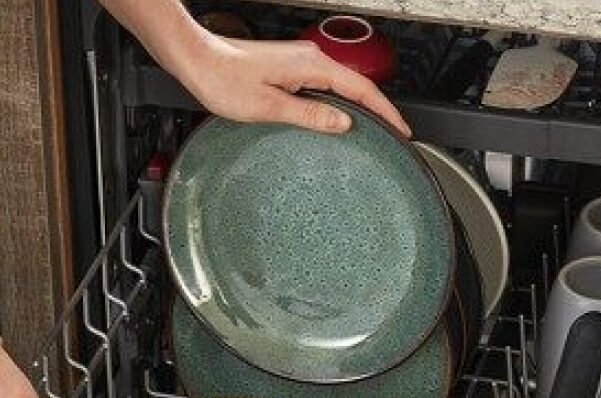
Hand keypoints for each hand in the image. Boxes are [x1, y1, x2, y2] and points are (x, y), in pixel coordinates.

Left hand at [154, 34, 411, 136]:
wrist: (197, 59)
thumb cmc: (223, 79)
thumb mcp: (269, 106)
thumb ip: (309, 115)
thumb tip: (343, 124)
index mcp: (311, 66)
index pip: (362, 89)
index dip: (386, 112)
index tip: (403, 130)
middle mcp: (310, 58)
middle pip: (357, 85)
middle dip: (379, 110)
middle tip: (394, 136)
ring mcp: (300, 61)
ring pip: (341, 85)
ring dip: (359, 107)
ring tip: (372, 131)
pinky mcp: (289, 66)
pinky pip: (325, 84)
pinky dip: (339, 102)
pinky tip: (336, 118)